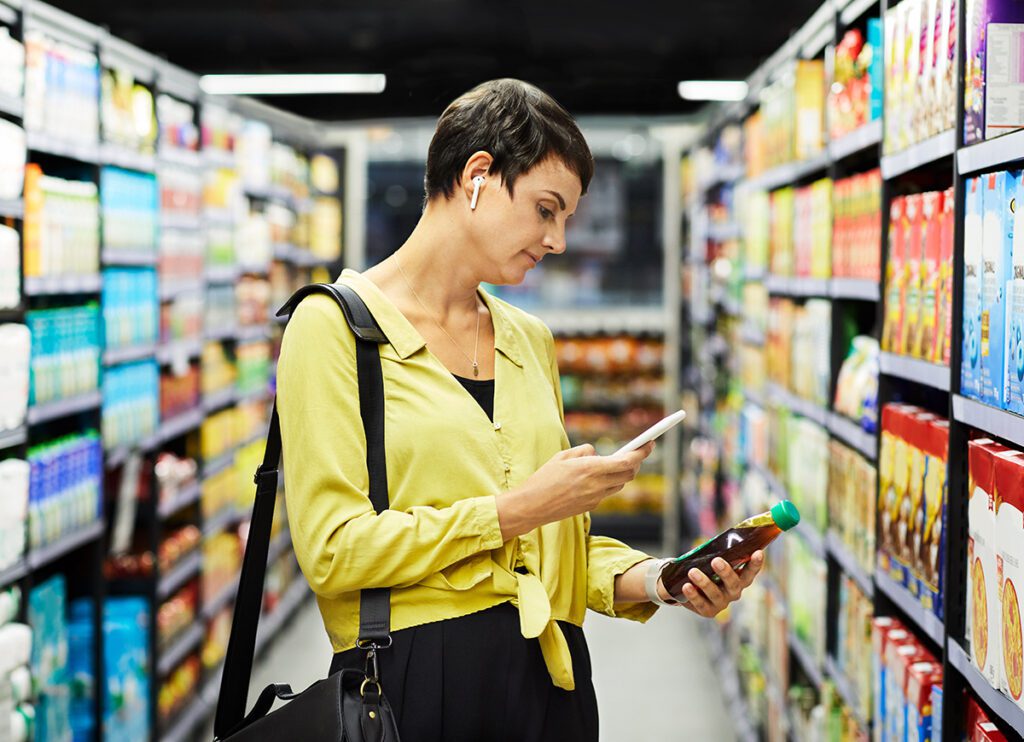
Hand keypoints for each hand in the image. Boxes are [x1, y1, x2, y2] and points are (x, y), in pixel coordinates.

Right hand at [496, 441, 655, 540]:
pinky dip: (608, 483)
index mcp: (591, 468)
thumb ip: (584, 451)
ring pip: (620, 484)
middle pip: (629, 474)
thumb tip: (596, 453)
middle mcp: (597, 485)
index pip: (627, 461)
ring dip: (623, 473)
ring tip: (617, 463)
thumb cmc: (544, 478)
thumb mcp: (563, 456)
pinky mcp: (591, 507)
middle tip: (637, 451)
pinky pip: (607, 492)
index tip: (650, 443)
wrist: (532, 506)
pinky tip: (599, 477)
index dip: (642, 452)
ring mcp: (595, 498)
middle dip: (635, 462)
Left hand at [666, 551, 763, 617]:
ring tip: (693, 572)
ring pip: (716, 594)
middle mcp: (733, 592)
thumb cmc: (704, 570)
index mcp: (738, 578)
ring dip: (705, 582)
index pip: (750, 571)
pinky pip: (701, 604)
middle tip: (716, 561)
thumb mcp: (710, 560)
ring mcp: (721, 603)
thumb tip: (711, 540)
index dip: (755, 564)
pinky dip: (693, 595)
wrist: (687, 588)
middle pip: (734, 584)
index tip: (758, 552)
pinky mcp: (708, 611)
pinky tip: (686, 586)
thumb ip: (713, 553)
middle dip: (726, 572)